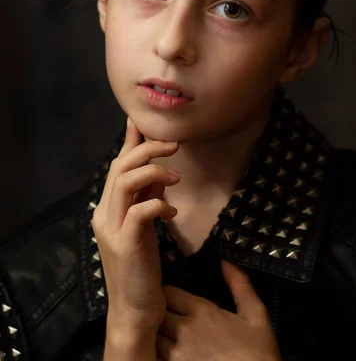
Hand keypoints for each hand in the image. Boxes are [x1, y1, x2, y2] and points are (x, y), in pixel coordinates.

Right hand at [92, 117, 180, 333]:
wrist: (135, 309)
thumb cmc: (141, 266)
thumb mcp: (144, 226)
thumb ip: (146, 198)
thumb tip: (158, 172)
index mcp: (108, 208)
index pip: (117, 166)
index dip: (129, 142)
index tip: (140, 122)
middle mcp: (105, 214)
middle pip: (120, 167)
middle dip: (147, 149)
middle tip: (174, 144)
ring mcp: (113, 229)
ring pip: (126, 182)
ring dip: (153, 171)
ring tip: (176, 178)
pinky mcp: (126, 244)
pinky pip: (140, 211)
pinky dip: (159, 204)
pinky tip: (172, 213)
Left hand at [156, 259, 280, 360]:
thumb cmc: (257, 352)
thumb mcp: (256, 314)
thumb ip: (240, 285)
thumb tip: (225, 261)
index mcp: (200, 311)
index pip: (168, 292)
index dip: (167, 292)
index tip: (173, 295)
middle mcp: (182, 330)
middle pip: (156, 313)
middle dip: (160, 312)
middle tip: (168, 314)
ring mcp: (176, 355)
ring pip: (154, 337)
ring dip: (159, 334)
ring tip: (168, 334)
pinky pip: (158, 358)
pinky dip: (160, 354)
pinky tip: (172, 353)